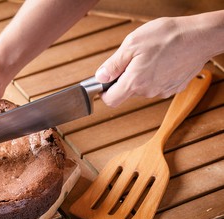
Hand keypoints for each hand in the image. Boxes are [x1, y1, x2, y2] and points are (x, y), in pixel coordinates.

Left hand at [96, 15, 212, 106]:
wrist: (200, 37)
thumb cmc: (168, 37)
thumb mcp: (132, 44)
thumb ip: (114, 64)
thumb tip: (100, 77)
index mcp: (135, 82)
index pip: (111, 100)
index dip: (105, 92)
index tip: (105, 83)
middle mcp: (148, 91)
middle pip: (126, 93)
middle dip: (124, 79)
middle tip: (132, 60)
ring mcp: (162, 91)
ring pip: (142, 89)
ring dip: (140, 77)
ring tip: (150, 58)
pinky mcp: (173, 88)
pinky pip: (157, 86)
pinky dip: (155, 76)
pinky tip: (162, 62)